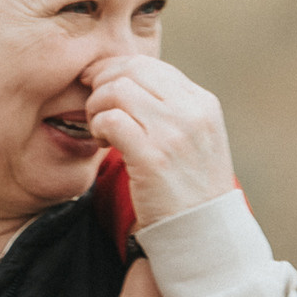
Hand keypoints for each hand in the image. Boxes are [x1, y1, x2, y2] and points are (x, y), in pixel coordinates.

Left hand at [83, 54, 236, 225]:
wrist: (203, 231)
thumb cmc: (189, 186)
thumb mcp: (194, 138)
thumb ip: (170, 108)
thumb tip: (126, 80)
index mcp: (203, 102)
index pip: (150, 65)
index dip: (116, 70)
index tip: (98, 86)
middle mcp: (192, 111)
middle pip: (131, 69)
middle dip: (102, 83)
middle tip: (93, 107)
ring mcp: (174, 133)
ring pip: (117, 90)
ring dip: (97, 107)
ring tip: (100, 130)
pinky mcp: (153, 157)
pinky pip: (111, 120)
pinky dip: (97, 127)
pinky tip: (102, 143)